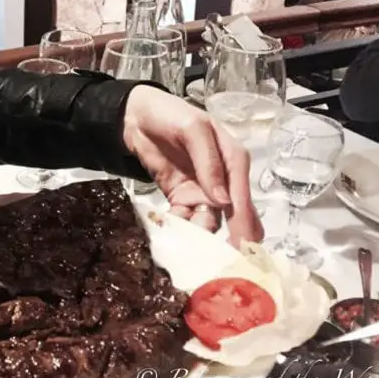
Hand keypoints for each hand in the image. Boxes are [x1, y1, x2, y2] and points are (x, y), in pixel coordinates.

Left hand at [122, 85, 263, 245]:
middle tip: (222, 264)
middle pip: (234, 217)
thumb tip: (223, 200)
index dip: (243, 224)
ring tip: (189, 251)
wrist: (136, 115)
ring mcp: (202, 191)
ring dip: (201, 238)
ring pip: (209, 223)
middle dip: (230, 240)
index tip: (241, 249)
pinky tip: (169, 233)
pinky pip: (185, 220)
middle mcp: (223, 180)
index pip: (242, 198)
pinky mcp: (181, 198)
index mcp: (234, 161)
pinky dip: (179, 229)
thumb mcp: (193, 129)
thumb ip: (208, 162)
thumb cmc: (170, 113)